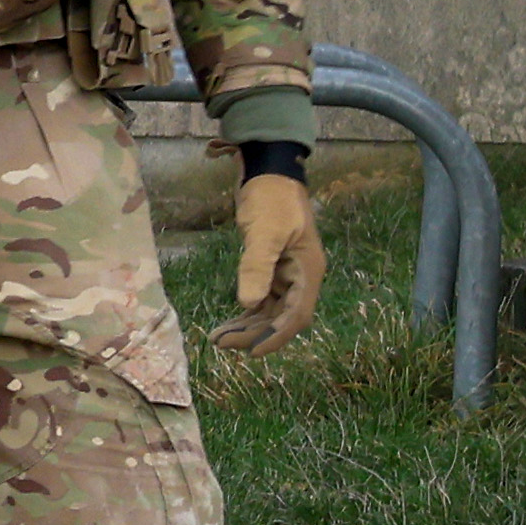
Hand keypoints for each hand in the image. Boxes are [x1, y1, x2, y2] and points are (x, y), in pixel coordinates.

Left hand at [228, 167, 330, 339]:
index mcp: (307, 271)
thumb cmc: (271, 199)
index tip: (251, 352)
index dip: (275, 336)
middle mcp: (301, 277)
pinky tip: (229, 321)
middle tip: (222, 343)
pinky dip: (247, 311)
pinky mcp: (273, 268)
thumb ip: (257, 267)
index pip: (296, 315)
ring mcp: (287, 274)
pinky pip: (263, 298)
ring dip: (248, 326)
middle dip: (255, 333)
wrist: (269, 172)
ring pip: (271, 311)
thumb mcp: (265, 232)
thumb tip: (249, 303)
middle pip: (282, 317)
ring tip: (218, 337)